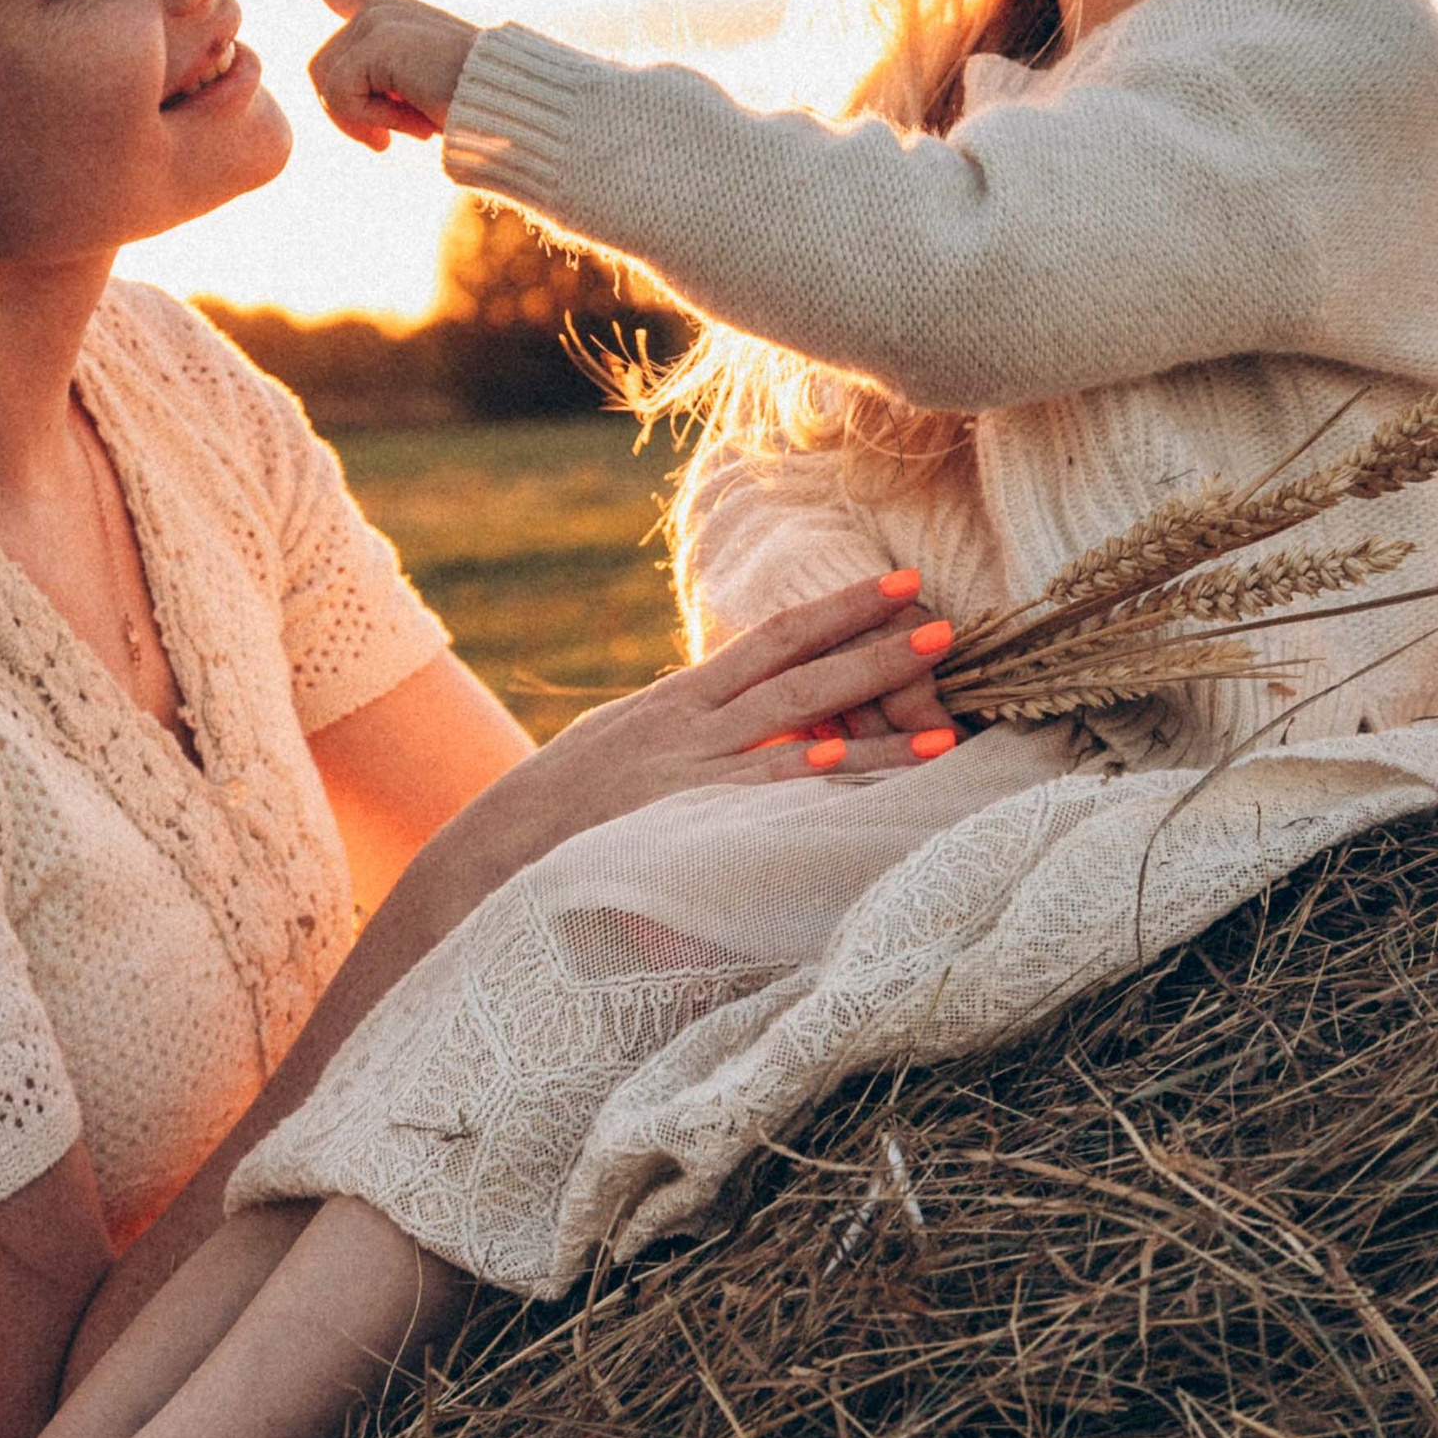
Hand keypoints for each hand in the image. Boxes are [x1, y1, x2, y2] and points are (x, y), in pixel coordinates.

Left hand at [265, 0, 479, 150]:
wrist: (517, 107)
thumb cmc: (476, 111)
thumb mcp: (414, 100)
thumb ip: (374, 89)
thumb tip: (332, 97)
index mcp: (395, 17)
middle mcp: (384, 8)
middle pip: (320, 71)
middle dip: (351, 118)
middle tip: (396, 139)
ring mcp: (379, 17)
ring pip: (327, 87)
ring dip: (368, 122)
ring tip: (419, 122)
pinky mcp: (378, 37)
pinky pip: (341, 96)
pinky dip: (375, 121)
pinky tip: (419, 119)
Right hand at [442, 573, 961, 897]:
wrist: (494, 853)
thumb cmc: (558, 813)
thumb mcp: (621, 751)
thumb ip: (683, 734)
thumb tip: (740, 723)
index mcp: (676, 701)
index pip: (772, 639)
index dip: (838, 608)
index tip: (898, 584)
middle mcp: (690, 725)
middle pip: (797, 670)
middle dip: (873, 645)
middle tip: (944, 622)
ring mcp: (691, 773)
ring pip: (796, 729)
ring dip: (868, 718)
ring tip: (940, 716)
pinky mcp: (686, 822)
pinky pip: (761, 796)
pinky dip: (808, 778)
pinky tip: (857, 766)